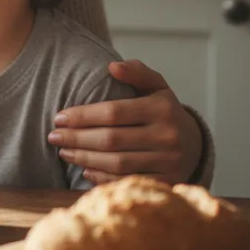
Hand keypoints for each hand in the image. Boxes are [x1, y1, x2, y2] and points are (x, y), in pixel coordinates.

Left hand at [47, 60, 202, 185]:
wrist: (195, 145)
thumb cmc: (164, 111)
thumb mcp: (156, 86)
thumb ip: (136, 71)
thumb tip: (112, 67)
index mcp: (162, 108)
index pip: (113, 112)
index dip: (83, 116)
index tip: (59, 117)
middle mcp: (168, 136)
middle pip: (111, 140)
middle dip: (77, 138)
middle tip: (53, 136)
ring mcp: (169, 162)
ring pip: (117, 163)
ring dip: (85, 158)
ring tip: (64, 152)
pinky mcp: (167, 182)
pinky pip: (127, 181)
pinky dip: (102, 177)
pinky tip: (84, 169)